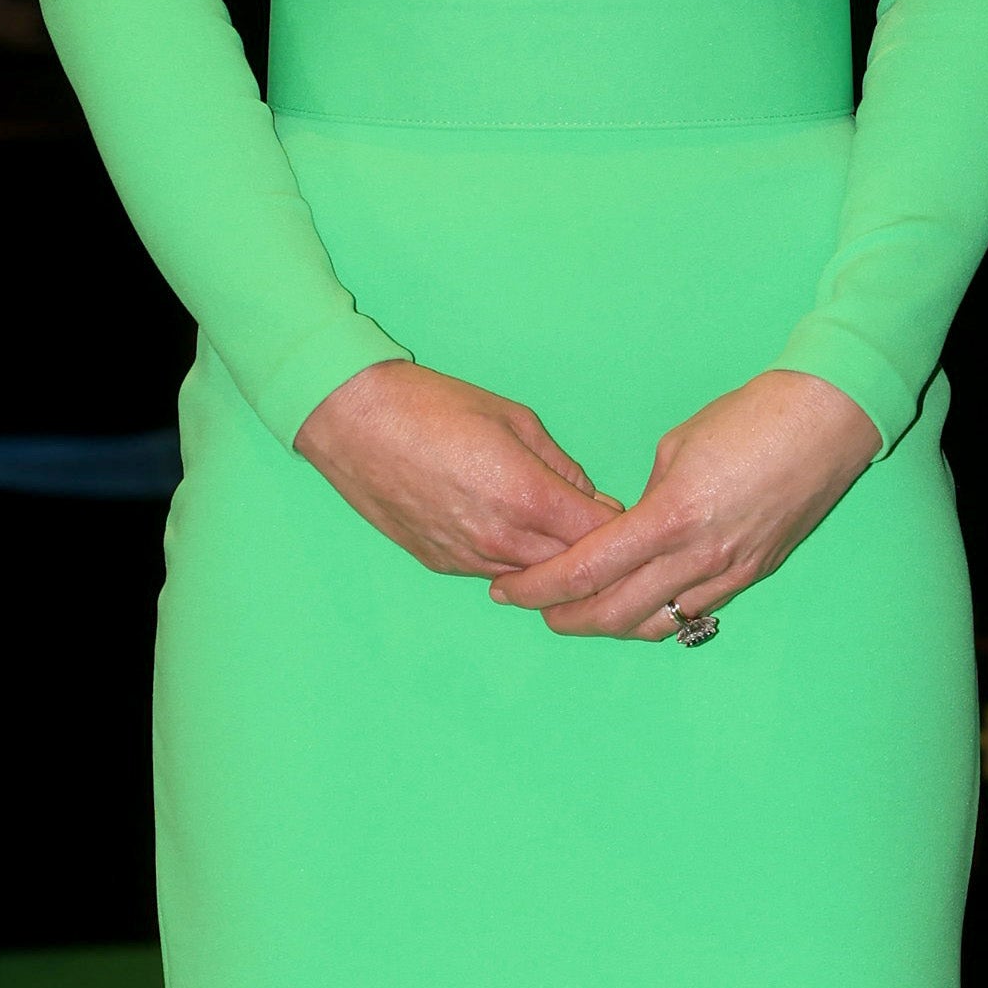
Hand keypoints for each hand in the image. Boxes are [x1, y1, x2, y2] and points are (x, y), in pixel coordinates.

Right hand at [295, 359, 616, 577]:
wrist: (352, 421)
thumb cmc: (432, 406)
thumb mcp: (515, 419)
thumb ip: (562, 466)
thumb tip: (591, 499)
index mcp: (529, 499)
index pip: (601, 538)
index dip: (625, 532)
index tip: (636, 519)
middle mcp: (502, 540)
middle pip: (573, 571)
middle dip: (597, 556)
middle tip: (610, 537)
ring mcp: (469, 559)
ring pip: (535, 581)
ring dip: (555, 564)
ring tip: (565, 537)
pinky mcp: (442, 565)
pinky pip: (496, 574)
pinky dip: (516, 562)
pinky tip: (517, 535)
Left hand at [486, 367, 883, 641]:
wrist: (827, 421)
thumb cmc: (751, 418)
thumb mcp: (676, 447)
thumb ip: (645, 499)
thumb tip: (628, 527)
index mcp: (669, 518)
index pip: (587, 571)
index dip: (540, 587)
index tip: (510, 588)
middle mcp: (698, 557)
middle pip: (614, 613)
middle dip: (565, 618)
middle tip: (537, 609)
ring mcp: (730, 573)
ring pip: (655, 623)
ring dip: (612, 623)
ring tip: (584, 610)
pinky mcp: (753, 574)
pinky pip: (694, 610)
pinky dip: (658, 614)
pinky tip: (639, 602)